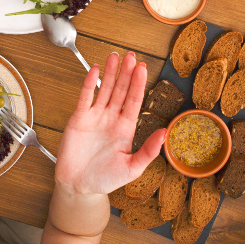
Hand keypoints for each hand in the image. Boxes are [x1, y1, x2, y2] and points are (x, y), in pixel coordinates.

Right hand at [54, 52, 162, 195]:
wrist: (79, 187)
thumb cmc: (106, 179)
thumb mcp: (132, 168)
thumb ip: (148, 151)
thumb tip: (165, 133)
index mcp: (125, 128)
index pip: (134, 101)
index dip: (139, 84)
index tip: (144, 69)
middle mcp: (111, 119)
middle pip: (121, 91)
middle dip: (126, 74)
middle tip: (132, 57)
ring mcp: (95, 117)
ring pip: (104, 89)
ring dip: (110, 73)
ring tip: (115, 56)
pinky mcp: (78, 119)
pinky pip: (85, 97)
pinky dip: (89, 83)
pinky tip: (95, 70)